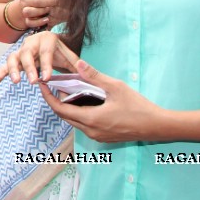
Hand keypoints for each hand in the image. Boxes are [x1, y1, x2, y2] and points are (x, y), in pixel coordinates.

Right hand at [0, 31, 79, 87]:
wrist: (50, 45)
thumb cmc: (61, 53)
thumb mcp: (71, 56)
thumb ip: (77, 64)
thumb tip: (83, 69)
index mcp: (47, 39)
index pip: (46, 52)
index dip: (46, 65)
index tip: (47, 78)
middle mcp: (31, 42)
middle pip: (27, 53)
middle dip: (29, 68)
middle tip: (33, 81)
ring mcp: (21, 51)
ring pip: (13, 58)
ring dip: (13, 70)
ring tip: (16, 82)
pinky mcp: (15, 60)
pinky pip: (4, 67)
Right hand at [16, 0, 59, 28]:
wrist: (28, 9)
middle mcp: (24, 2)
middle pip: (35, 2)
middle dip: (48, 2)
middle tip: (57, 2)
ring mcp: (24, 12)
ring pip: (29, 12)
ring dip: (42, 11)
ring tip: (50, 9)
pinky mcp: (26, 21)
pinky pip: (30, 22)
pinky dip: (39, 22)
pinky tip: (47, 19)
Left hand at [40, 59, 164, 142]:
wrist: (157, 127)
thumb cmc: (139, 107)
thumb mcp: (116, 87)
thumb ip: (95, 76)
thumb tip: (79, 63)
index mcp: (91, 119)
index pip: (60, 109)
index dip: (48, 97)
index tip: (41, 85)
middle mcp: (91, 131)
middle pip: (65, 116)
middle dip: (56, 100)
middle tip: (54, 84)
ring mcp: (97, 136)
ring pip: (74, 121)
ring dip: (68, 107)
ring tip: (69, 89)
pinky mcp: (104, 137)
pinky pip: (84, 125)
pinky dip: (79, 113)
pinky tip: (85, 100)